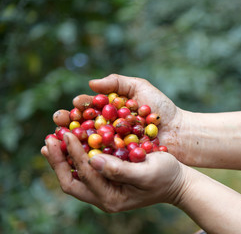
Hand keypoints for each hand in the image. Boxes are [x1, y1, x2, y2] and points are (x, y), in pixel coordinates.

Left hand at [41, 132, 185, 211]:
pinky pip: (84, 170)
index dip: (74, 154)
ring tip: (53, 140)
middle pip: (71, 181)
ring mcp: (104, 190)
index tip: (67, 133)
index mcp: (112, 198)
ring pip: (74, 176)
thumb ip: (120, 169)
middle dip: (57, 160)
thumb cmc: (166, 175)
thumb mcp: (147, 172)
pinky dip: (74, 157)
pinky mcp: (107, 180)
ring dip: (62, 159)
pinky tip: (70, 143)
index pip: (85, 174)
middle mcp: (103, 197)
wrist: (178, 181)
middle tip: (50, 139)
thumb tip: (93, 160)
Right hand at [54, 74, 191, 163]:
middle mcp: (107, 127)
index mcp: (110, 110)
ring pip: (88, 141)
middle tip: (59, 120)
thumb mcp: (141, 88)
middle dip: (69, 121)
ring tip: (62, 136)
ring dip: (73, 139)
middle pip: (83, 124)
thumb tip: (90, 83)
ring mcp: (112, 144)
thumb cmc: (162, 108)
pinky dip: (89, 155)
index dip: (79, 106)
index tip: (74, 105)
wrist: (180, 131)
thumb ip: (118, 82)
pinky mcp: (119, 159)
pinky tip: (78, 154)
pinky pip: (101, 156)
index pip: (89, 107)